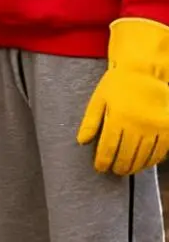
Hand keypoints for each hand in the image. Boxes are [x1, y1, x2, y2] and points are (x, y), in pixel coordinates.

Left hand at [78, 18, 168, 175]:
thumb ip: (90, 122)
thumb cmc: (118, 84)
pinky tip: (146, 163)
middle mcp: (136, 125)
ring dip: (135, 166)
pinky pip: (161, 150)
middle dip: (119, 166)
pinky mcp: (168, 127)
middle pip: (127, 155)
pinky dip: (152, 160)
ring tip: (128, 170)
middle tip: (115, 171)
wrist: (144, 70)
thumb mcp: (98, 100)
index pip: (108, 149)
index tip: (101, 168)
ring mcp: (154, 127)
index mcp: (116, 119)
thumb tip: (82, 141)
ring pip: (144, 156)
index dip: (103, 162)